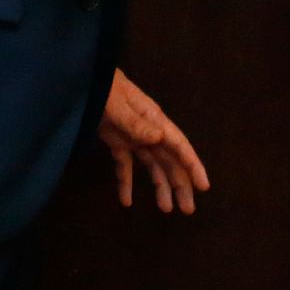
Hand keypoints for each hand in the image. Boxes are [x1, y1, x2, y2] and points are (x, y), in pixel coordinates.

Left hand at [98, 68, 209, 213]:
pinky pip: (126, 165)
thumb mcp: (116, 105)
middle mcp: (149, 130)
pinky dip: (126, 183)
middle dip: (181, 184)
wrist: (85, 79)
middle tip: (188, 210)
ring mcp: (134, 136)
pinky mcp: (117, 140)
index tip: (203, 186)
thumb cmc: (103, 88)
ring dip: (160, 186)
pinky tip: (126, 202)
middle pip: (170, 160)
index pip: (178, 145)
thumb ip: (135, 123)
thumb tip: (159, 138)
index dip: (192, 166)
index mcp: (153, 120)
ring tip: (166, 210)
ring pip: (153, 165)